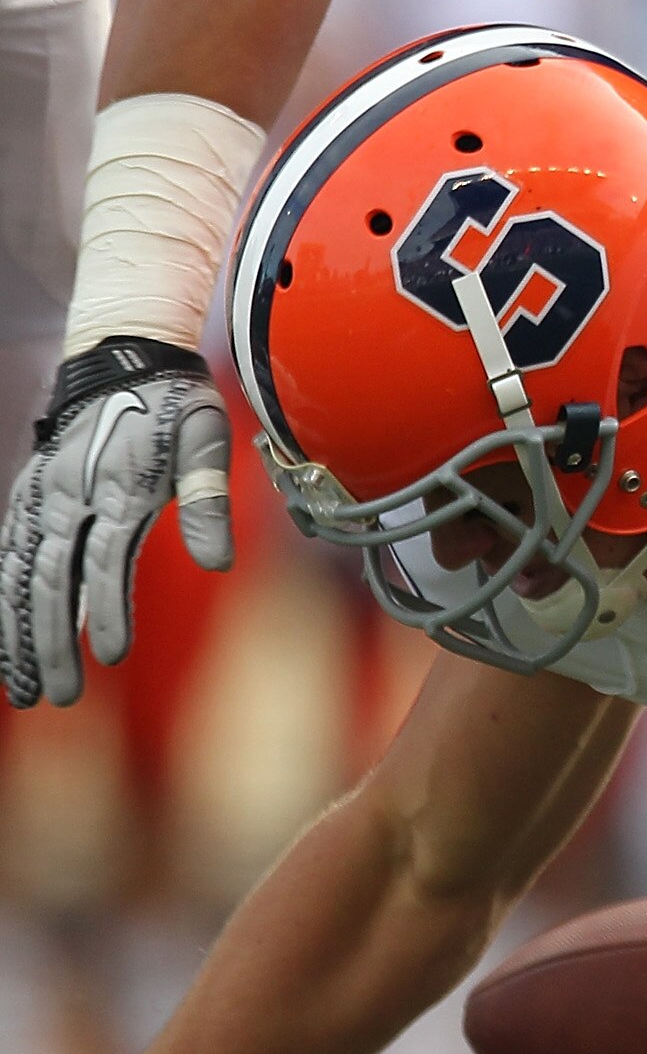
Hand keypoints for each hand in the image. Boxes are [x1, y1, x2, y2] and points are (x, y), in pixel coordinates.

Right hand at [2, 337, 235, 707]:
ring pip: (21, 577)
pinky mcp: (30, 498)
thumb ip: (208, 498)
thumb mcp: (207, 438)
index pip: (107, 559)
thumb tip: (218, 563)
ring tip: (23, 690)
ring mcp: (42, 498)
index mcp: (117, 486)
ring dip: (18, 634)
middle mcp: (68, 495)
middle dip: (52, 643)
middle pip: (54, 580)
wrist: (123, 355)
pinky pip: (8, 557)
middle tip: (60, 697)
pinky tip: (4, 646)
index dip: (108, 608)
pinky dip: (3, 601)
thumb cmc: (176, 402)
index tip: (113, 656)